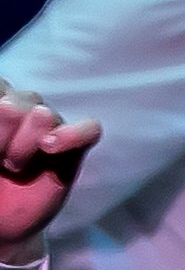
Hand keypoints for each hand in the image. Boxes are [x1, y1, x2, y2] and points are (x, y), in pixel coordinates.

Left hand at [0, 79, 97, 253]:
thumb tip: (7, 108)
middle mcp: (21, 108)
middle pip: (15, 102)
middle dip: (0, 133)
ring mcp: (49, 128)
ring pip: (44, 115)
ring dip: (23, 145)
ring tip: (13, 167)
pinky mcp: (74, 149)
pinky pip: (89, 129)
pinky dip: (72, 135)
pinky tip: (50, 148)